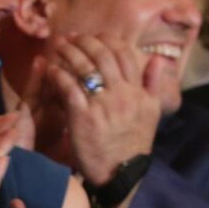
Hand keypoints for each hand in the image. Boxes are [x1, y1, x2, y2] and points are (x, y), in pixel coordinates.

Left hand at [42, 34, 161, 185]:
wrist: (121, 171)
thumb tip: (157, 59)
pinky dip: (59, 75)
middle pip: (102, 56)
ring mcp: (102, 106)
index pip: (125, 55)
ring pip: (84, 68)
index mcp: (138, 92)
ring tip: (59, 47)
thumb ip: (153, 84)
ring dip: (69, 53)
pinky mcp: (83, 117)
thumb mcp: (152, 112)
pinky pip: (69, 88)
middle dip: (85, 42)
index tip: (95, 36)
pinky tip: (51, 69)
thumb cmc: (134, 141)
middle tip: (72, 37)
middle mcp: (122, 95)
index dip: (108, 40)